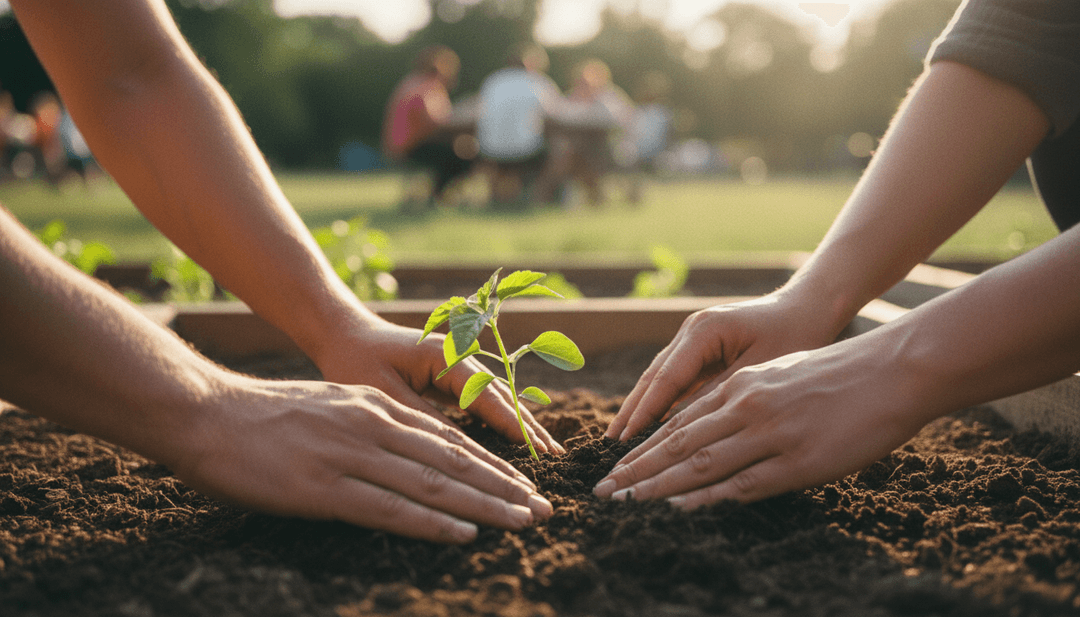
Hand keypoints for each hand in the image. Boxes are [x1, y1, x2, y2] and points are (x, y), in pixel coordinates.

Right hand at [171, 373, 553, 542]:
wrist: (204, 413)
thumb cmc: (262, 416)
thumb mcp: (328, 406)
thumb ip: (368, 425)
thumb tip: (404, 452)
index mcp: (373, 406)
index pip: (447, 438)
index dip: (491, 464)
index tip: (524, 484)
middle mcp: (372, 424)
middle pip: (452, 459)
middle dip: (504, 486)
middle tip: (543, 508)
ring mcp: (349, 454)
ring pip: (433, 482)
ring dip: (484, 504)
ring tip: (522, 521)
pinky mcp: (323, 486)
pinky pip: (389, 508)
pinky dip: (432, 522)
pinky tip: (464, 534)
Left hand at [317, 318, 562, 454]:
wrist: (342, 334)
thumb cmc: (356, 361)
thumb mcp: (385, 394)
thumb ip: (424, 420)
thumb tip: (461, 452)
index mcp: (446, 356)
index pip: (488, 395)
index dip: (515, 425)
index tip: (538, 451)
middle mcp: (460, 359)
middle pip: (503, 396)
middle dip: (529, 427)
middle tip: (557, 457)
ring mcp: (458, 368)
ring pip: (498, 399)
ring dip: (522, 425)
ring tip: (548, 451)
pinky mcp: (451, 380)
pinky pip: (483, 403)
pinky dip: (502, 422)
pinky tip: (518, 442)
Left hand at [594, 340, 936, 507]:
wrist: (893, 369)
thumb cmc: (840, 374)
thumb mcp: (780, 376)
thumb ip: (745, 400)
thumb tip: (715, 426)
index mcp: (741, 386)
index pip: (679, 422)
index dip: (643, 449)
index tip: (615, 467)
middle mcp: (746, 406)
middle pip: (677, 444)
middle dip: (636, 470)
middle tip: (602, 492)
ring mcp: (771, 433)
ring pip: (700, 463)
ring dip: (657, 486)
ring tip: (625, 502)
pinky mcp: (799, 460)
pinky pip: (744, 483)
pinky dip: (707, 496)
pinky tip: (679, 506)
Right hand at [605, 292, 836, 440]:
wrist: (810, 307)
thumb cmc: (795, 335)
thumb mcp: (761, 368)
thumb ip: (723, 395)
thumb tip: (685, 428)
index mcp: (703, 330)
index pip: (665, 378)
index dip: (644, 412)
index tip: (626, 441)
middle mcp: (690, 333)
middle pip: (652, 378)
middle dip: (630, 412)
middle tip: (609, 446)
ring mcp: (693, 341)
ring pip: (659, 380)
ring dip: (640, 410)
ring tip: (620, 441)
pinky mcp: (701, 352)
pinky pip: (675, 383)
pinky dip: (661, 405)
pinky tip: (649, 428)